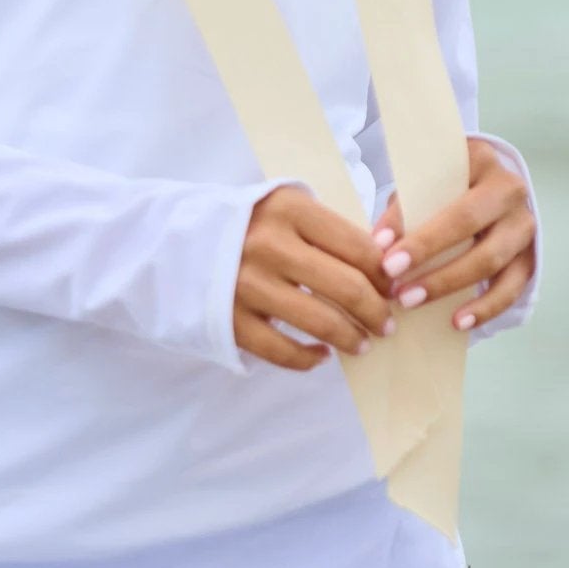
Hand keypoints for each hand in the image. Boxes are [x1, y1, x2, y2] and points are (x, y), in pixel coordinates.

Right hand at [233, 185, 401, 371]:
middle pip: (348, 288)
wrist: (175, 240)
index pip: (359, 247)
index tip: (393, 289)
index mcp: (289, 209)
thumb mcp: (287, 208)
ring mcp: (248, 284)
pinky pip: (283, 351)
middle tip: (386, 324)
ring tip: (361, 344)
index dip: (386, 274)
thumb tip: (389, 260)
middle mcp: (270, 245)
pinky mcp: (231, 319)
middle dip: (378, 313)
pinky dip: (309, 359)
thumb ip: (331, 229)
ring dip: (352, 339)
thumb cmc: (247, 223)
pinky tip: (321, 355)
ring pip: (322, 323)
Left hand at [372, 136, 537, 331]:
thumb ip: (407, 207)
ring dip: (447, 283)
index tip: (378, 245)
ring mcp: (524, 225)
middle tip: (391, 277)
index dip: (409, 216)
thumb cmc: (448, 189)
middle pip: (467, 222)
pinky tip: (457, 322)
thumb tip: (378, 245)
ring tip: (410, 301)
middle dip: (426, 251)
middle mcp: (509, 190)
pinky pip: (511, 288)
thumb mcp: (426, 184)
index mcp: (479, 160)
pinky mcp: (531, 258)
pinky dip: (484, 308)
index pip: (441, 187)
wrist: (489, 193)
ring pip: (490, 258)